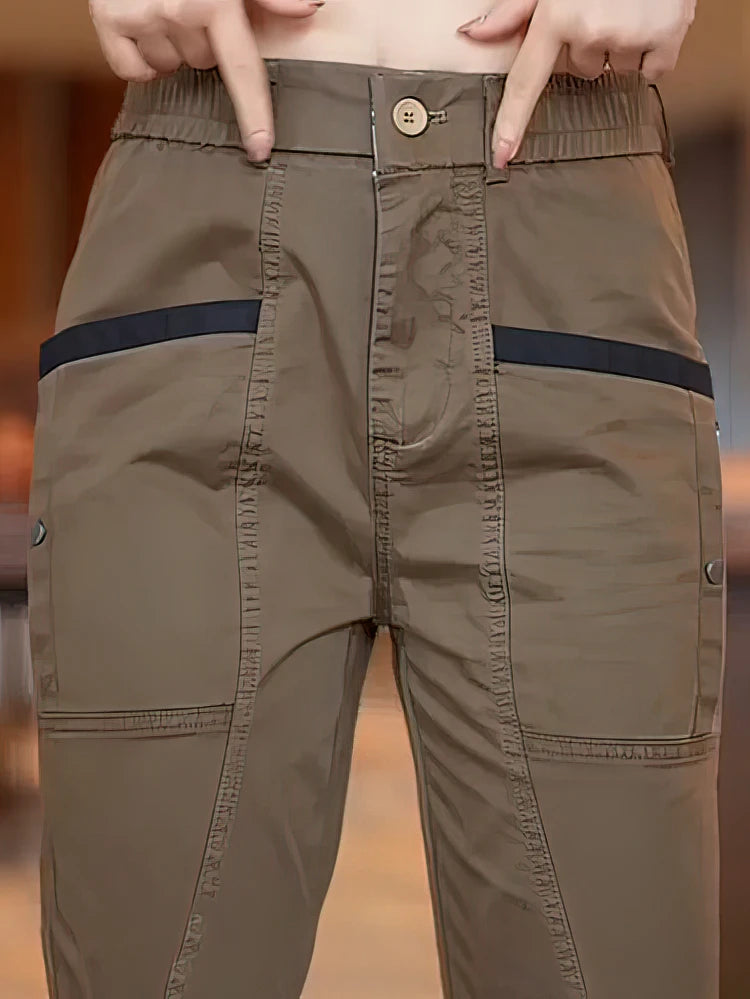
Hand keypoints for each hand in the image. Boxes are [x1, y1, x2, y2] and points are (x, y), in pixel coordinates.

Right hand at [89, 0, 324, 160]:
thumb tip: (309, 7)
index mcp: (214, 1)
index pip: (241, 70)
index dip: (254, 113)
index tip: (260, 148)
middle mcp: (176, 10)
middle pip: (203, 65)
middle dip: (202, 43)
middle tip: (193, 10)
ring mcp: (140, 17)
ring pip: (169, 68)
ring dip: (170, 47)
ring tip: (165, 12)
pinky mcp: (107, 20)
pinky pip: (132, 70)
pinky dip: (138, 57)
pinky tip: (143, 28)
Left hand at [457, 0, 696, 168]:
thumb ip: (514, 9)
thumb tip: (473, 34)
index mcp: (557, 14)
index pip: (526, 82)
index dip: (512, 122)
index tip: (503, 155)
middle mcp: (590, 28)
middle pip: (581, 71)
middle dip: (589, 45)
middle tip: (603, 9)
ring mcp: (629, 35)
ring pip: (615, 70)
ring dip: (621, 46)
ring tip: (629, 9)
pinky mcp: (666, 37)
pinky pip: (651, 72)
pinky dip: (654, 52)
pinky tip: (651, 20)